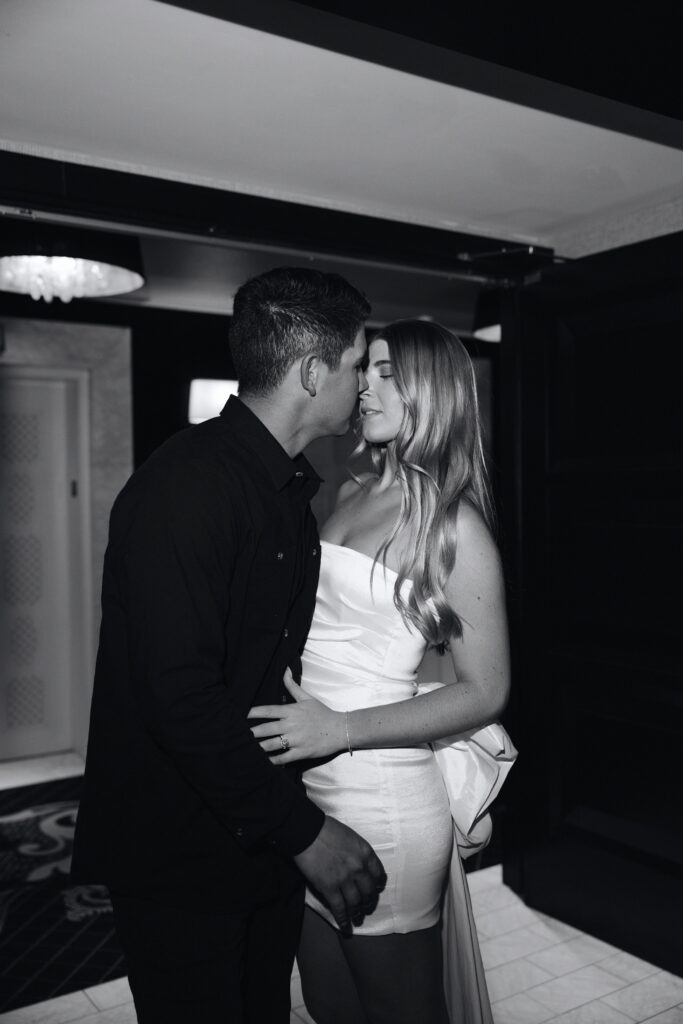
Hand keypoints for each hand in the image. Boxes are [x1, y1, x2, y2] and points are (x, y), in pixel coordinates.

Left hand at [248, 668, 345, 762]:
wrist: (340, 729)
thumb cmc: (323, 713)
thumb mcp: (307, 697)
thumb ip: (292, 686)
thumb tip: (285, 670)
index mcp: (292, 711)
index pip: (268, 710)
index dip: (253, 712)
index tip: (241, 715)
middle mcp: (292, 725)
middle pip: (267, 728)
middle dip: (252, 732)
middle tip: (238, 734)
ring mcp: (296, 739)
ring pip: (273, 744)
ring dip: (259, 747)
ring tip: (246, 748)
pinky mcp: (301, 752)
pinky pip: (284, 758)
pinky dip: (273, 760)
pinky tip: (264, 761)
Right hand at [294, 815, 385, 933]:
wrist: (307, 831)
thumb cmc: (326, 829)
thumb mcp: (351, 837)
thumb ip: (357, 852)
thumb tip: (358, 865)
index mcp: (365, 852)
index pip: (379, 873)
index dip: (378, 884)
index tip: (376, 889)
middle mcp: (358, 868)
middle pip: (369, 891)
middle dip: (369, 902)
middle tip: (367, 908)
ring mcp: (344, 879)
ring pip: (356, 902)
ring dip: (357, 913)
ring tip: (357, 919)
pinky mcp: (329, 888)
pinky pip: (339, 907)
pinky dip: (343, 919)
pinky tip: (345, 926)